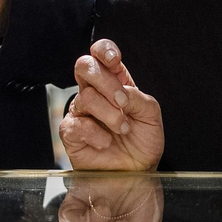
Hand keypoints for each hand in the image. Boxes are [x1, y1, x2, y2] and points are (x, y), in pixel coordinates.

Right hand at [59, 40, 163, 170]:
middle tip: (123, 102)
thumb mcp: (151, 115)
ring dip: (109, 114)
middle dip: (105, 81)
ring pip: (85, 97)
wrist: (138, 171)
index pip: (99, 54)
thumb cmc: (143, 141)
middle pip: (84, 66)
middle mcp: (94, 92)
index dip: (104, 50)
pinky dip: (96, 134)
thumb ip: (138, 97)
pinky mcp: (70, 133)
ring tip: (122, 128)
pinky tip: (106, 142)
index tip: (114, 60)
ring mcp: (80, 112)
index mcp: (113, 81)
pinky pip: (76, 124)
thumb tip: (122, 92)